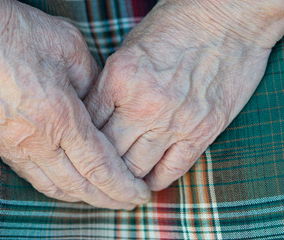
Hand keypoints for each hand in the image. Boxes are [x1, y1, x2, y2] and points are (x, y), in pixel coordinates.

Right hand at [0, 0, 149, 208]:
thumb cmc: (15, 33)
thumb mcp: (69, 48)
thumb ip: (91, 83)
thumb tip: (99, 106)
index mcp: (59, 116)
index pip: (99, 167)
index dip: (123, 187)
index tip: (139, 195)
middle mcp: (36, 140)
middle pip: (80, 186)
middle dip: (108, 199)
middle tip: (128, 202)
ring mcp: (13, 146)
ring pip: (55, 188)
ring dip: (83, 197)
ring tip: (103, 196)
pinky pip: (33, 177)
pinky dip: (57, 186)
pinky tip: (69, 183)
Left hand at [85, 0, 283, 190]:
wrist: (227, 19)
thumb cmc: (176, 26)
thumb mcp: (130, 48)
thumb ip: (111, 84)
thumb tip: (94, 114)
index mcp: (120, 78)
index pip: (88, 124)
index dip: (83, 139)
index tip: (84, 147)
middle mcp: (143, 105)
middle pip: (108, 152)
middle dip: (98, 164)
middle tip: (95, 170)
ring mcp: (173, 122)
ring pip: (135, 168)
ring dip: (125, 177)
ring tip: (120, 179)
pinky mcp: (201, 132)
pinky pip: (171, 170)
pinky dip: (155, 180)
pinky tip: (148, 178)